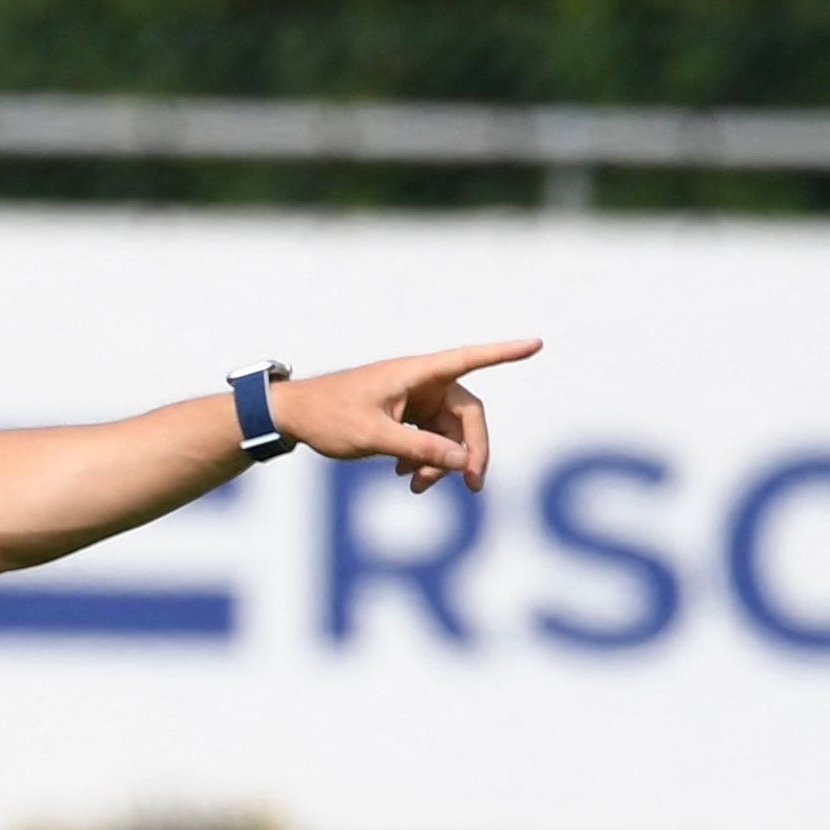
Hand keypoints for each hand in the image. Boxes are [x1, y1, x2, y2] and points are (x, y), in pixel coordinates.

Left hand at [274, 338, 541, 494]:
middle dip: (470, 450)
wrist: (293, 416)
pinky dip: (425, 458)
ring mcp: (414, 398)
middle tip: (472, 485)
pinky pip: (430, 437)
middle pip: (466, 415)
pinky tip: (408, 478)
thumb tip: (463, 460)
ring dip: (442, 461)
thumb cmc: (328, 416)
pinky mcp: (405, 414)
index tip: (537, 343)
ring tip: (418, 486)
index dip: (504, 352)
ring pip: (448, 432)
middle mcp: (421, 382)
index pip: (470, 358)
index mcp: (416, 373)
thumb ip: (419, 448)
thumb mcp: (373, 437)